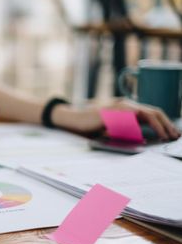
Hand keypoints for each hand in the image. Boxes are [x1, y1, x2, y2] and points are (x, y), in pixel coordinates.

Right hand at [54, 99, 180, 139]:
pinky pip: (130, 120)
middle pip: (153, 111)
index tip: (173, 133)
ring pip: (145, 114)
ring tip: (165, 136)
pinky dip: (139, 128)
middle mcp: (125, 105)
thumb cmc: (90, 126)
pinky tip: (144, 136)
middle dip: (166, 124)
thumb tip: (144, 138)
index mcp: (127, 108)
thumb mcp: (113, 128)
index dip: (165, 123)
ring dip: (158, 126)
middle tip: (174, 136)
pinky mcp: (112, 113)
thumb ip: (127, 129)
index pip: (152, 113)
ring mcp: (118, 108)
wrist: (72, 120)